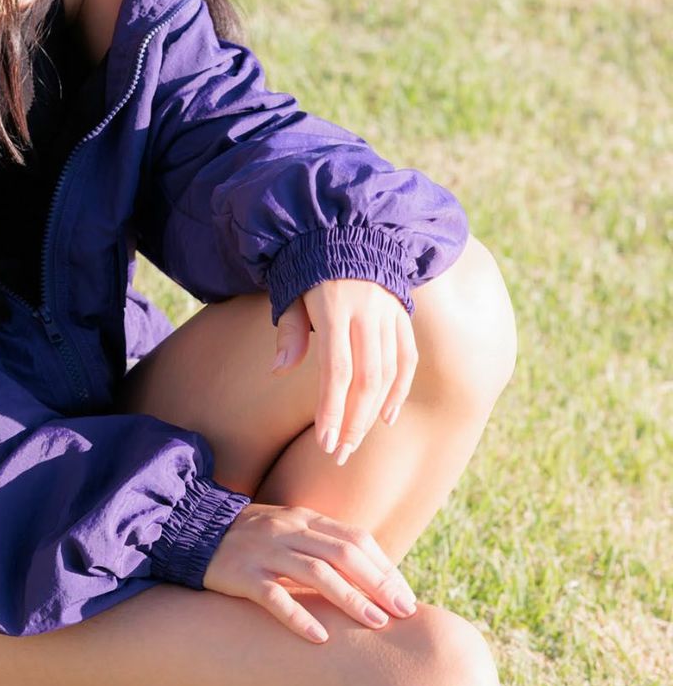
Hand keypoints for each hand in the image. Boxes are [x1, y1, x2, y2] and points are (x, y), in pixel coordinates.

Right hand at [201, 502, 417, 642]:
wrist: (190, 532)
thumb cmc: (249, 540)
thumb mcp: (287, 532)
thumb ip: (321, 546)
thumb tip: (368, 577)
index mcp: (303, 518)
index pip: (355, 538)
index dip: (384, 567)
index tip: (405, 596)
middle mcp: (287, 530)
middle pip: (343, 553)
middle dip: (378, 583)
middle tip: (403, 612)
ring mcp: (263, 551)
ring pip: (315, 572)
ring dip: (350, 599)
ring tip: (375, 624)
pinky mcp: (240, 573)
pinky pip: (273, 595)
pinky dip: (298, 616)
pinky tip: (319, 637)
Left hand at [272, 279, 418, 464]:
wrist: (345, 233)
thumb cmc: (308, 269)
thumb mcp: (290, 293)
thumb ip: (289, 332)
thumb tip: (279, 370)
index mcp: (334, 309)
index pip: (336, 370)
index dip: (331, 409)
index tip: (324, 441)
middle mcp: (366, 314)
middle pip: (366, 379)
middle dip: (353, 421)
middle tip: (339, 452)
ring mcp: (388, 314)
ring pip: (388, 373)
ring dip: (373, 412)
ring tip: (355, 440)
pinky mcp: (401, 315)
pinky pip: (407, 358)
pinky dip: (400, 389)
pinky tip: (387, 416)